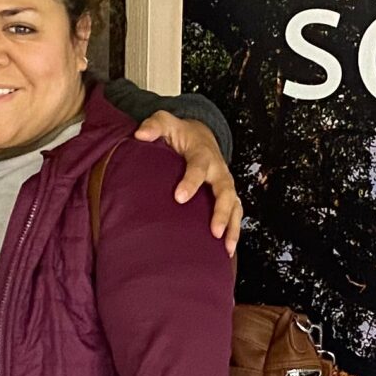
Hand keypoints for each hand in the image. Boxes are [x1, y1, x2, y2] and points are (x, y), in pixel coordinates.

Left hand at [133, 110, 243, 253]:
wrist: (202, 136)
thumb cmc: (180, 133)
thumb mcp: (166, 122)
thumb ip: (154, 126)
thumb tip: (140, 135)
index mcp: (202, 154)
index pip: (198, 168)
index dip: (190, 182)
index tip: (179, 198)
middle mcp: (218, 170)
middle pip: (225, 191)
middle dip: (221, 212)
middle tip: (214, 231)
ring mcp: (225, 185)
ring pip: (235, 206)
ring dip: (233, 227)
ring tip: (225, 248)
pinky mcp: (228, 196)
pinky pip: (236, 214)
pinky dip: (234, 232)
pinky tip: (227, 252)